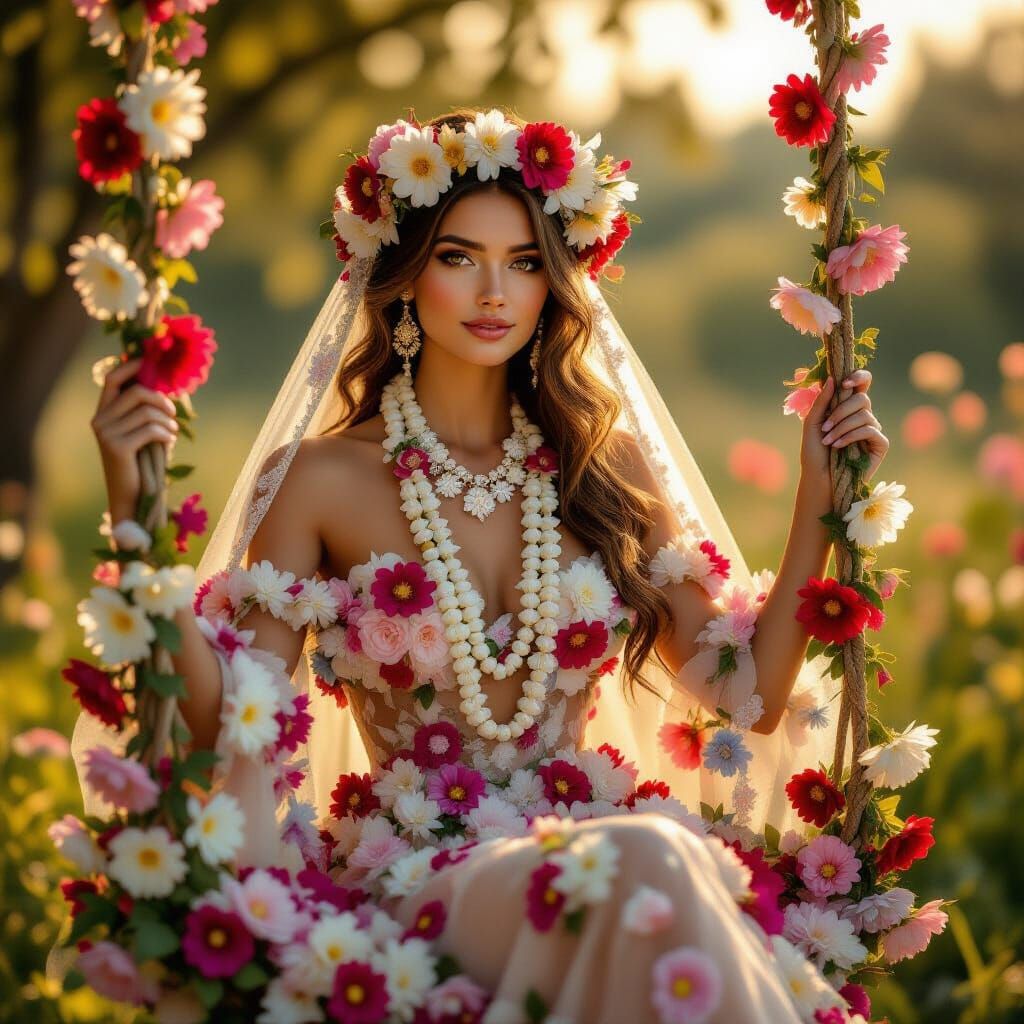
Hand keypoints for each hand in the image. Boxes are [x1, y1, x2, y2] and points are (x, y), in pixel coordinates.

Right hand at [91, 356, 179, 522]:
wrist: (132, 498)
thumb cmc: (141, 463)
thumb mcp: (140, 433)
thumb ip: (144, 410)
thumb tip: (162, 382)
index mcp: (102, 413)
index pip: (112, 379)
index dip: (132, 366)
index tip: (152, 362)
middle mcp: (99, 420)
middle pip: (136, 392)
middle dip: (162, 399)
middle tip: (174, 413)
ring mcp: (105, 434)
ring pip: (146, 411)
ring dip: (167, 421)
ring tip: (172, 432)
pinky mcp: (117, 447)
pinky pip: (151, 429)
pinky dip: (166, 433)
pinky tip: (169, 441)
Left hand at [800, 368, 888, 483]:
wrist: (819, 477)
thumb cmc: (814, 451)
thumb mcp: (812, 423)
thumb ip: (822, 401)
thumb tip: (832, 379)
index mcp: (848, 407)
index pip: (862, 384)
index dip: (858, 377)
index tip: (844, 383)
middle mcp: (863, 416)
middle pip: (862, 398)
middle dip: (840, 411)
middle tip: (825, 426)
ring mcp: (873, 430)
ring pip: (864, 415)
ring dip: (842, 427)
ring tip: (828, 441)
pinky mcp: (880, 444)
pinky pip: (870, 430)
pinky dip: (851, 436)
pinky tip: (838, 446)